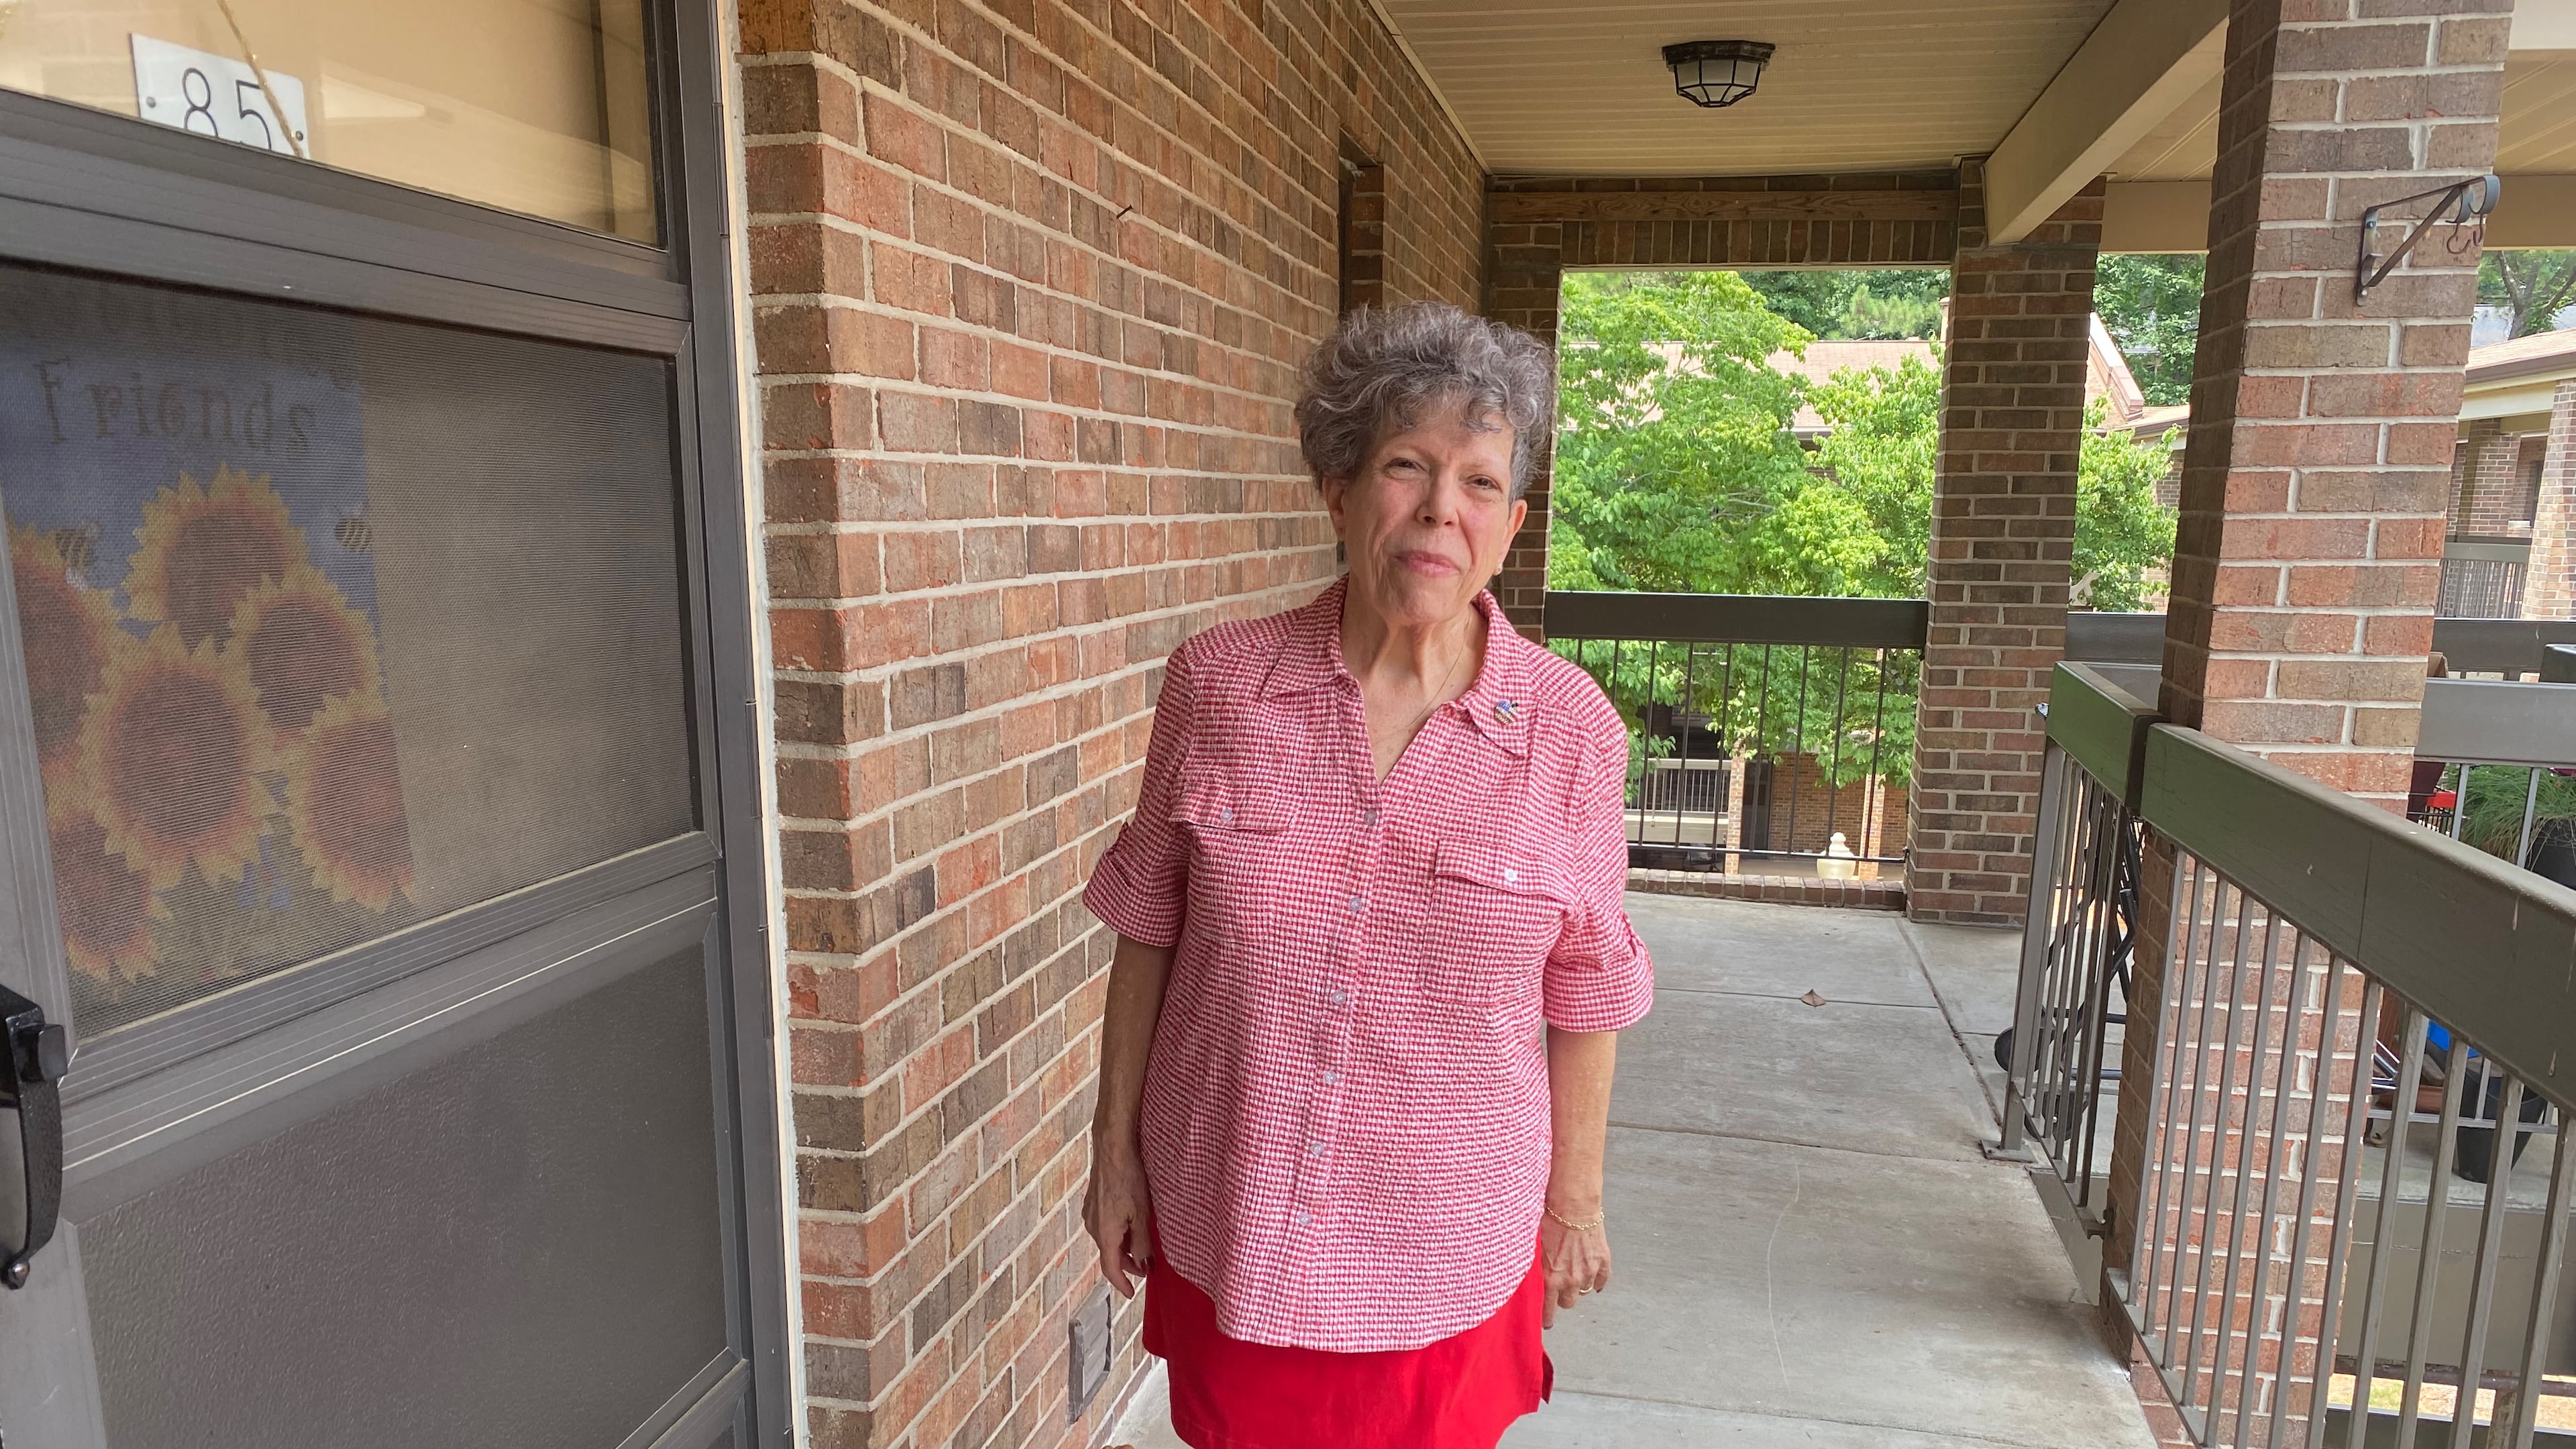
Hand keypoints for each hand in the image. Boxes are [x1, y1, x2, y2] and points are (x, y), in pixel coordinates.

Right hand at [1082, 1131, 1154, 1299]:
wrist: (1111, 1149)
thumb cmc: (1128, 1179)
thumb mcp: (1142, 1215)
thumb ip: (1142, 1244)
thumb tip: (1143, 1266)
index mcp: (1105, 1234)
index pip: (1111, 1269)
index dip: (1122, 1283)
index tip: (1130, 1293)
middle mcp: (1093, 1227)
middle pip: (1109, 1254)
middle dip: (1127, 1264)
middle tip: (1145, 1268)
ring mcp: (1090, 1213)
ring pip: (1107, 1239)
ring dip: (1123, 1247)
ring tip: (1141, 1245)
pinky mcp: (1092, 1202)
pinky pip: (1104, 1226)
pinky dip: (1117, 1232)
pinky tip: (1130, 1223)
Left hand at [1538, 1206, 1610, 1326]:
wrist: (1573, 1206)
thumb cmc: (1548, 1222)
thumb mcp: (1532, 1248)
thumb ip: (1532, 1268)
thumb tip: (1523, 1279)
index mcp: (1550, 1279)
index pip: (1548, 1309)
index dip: (1546, 1318)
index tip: (1546, 1323)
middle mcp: (1570, 1280)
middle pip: (1568, 1304)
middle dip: (1562, 1298)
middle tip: (1558, 1289)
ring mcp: (1588, 1272)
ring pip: (1584, 1292)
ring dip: (1578, 1287)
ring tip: (1572, 1275)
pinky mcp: (1602, 1262)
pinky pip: (1602, 1280)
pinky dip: (1597, 1281)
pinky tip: (1592, 1277)